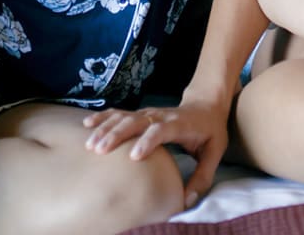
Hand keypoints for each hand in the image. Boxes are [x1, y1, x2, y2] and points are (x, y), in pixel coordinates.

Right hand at [82, 94, 230, 209]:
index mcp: (179, 124)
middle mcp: (160, 116)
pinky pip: (119, 114)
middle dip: (117, 135)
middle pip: (136, 122)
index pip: (161, 130)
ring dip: (106, 128)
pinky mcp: (141, 114)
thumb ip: (203, 176)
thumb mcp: (215, 151)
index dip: (148, 141)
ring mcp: (149, 113)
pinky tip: (88, 125)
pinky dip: (103, 118)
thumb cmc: (211, 129)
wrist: (206, 103)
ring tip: (90, 143)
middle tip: (100, 150)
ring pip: (124, 117)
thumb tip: (188, 200)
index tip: (134, 156)